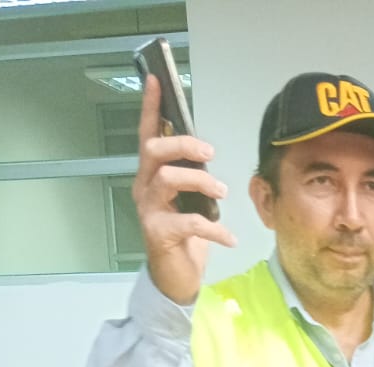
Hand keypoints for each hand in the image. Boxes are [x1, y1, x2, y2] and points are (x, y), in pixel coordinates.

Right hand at [133, 73, 234, 305]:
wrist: (176, 279)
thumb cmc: (185, 238)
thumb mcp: (189, 201)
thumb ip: (191, 178)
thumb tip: (205, 154)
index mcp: (151, 176)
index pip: (147, 135)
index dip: (150, 108)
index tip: (157, 81)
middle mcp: (144, 189)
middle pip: (154, 152)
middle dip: (183, 146)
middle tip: (210, 155)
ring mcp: (148, 211)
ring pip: (169, 180)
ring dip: (201, 183)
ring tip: (223, 195)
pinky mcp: (159, 234)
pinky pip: (190, 223)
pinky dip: (215, 229)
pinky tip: (229, 238)